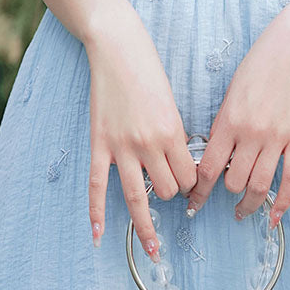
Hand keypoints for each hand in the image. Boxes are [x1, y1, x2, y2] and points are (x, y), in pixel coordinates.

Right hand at [85, 0, 197, 259]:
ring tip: (152, 241)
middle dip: (172, 193)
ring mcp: (122, 146)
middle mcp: (149, 143)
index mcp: (173, 131)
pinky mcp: (99, 144)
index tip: (191, 185)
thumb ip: (175, 136)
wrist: (117, 48)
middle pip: (169, 189)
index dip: (193, 184)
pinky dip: (97, 214)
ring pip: (140, 196)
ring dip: (147, 217)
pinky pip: (98, 187)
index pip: (190, 176)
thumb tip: (180, 165)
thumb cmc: (149, 71)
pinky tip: (98, 237)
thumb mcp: (172, 103)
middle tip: (169, 190)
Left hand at [184, 0, 289, 227]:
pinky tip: (273, 217)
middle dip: (225, 195)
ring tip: (242, 212)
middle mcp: (251, 133)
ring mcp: (278, 137)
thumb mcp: (231, 93)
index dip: (197, 192)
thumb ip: (223, 125)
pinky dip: (282, 202)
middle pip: (233, 181)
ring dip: (248, 205)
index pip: (207, 168)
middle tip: (221, 202)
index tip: (191, 204)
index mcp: (228, 121)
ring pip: (259, 185)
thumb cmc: (259, 66)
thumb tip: (214, 156)